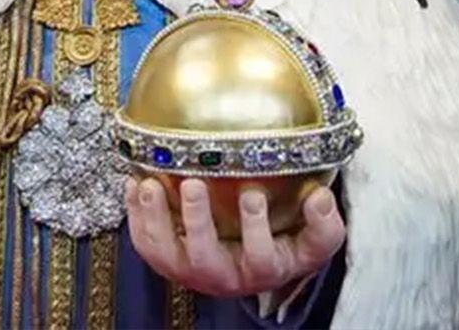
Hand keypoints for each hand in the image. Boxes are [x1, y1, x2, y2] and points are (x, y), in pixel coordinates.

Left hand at [125, 177, 345, 299]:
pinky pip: (145, 244)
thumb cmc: (287, 243)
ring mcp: (191, 270)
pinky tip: (134, 182)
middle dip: (196, 221)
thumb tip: (319, 198)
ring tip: (151, 183)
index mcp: (262, 270)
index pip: (260, 257)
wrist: (255, 262)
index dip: (255, 228)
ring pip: (167, 255)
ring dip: (155, 219)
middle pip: (205, 258)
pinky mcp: (168, 260)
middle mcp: (224, 277)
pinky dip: (135, 215)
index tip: (254, 194)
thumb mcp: (315, 240)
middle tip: (193, 184)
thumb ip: (324, 223)